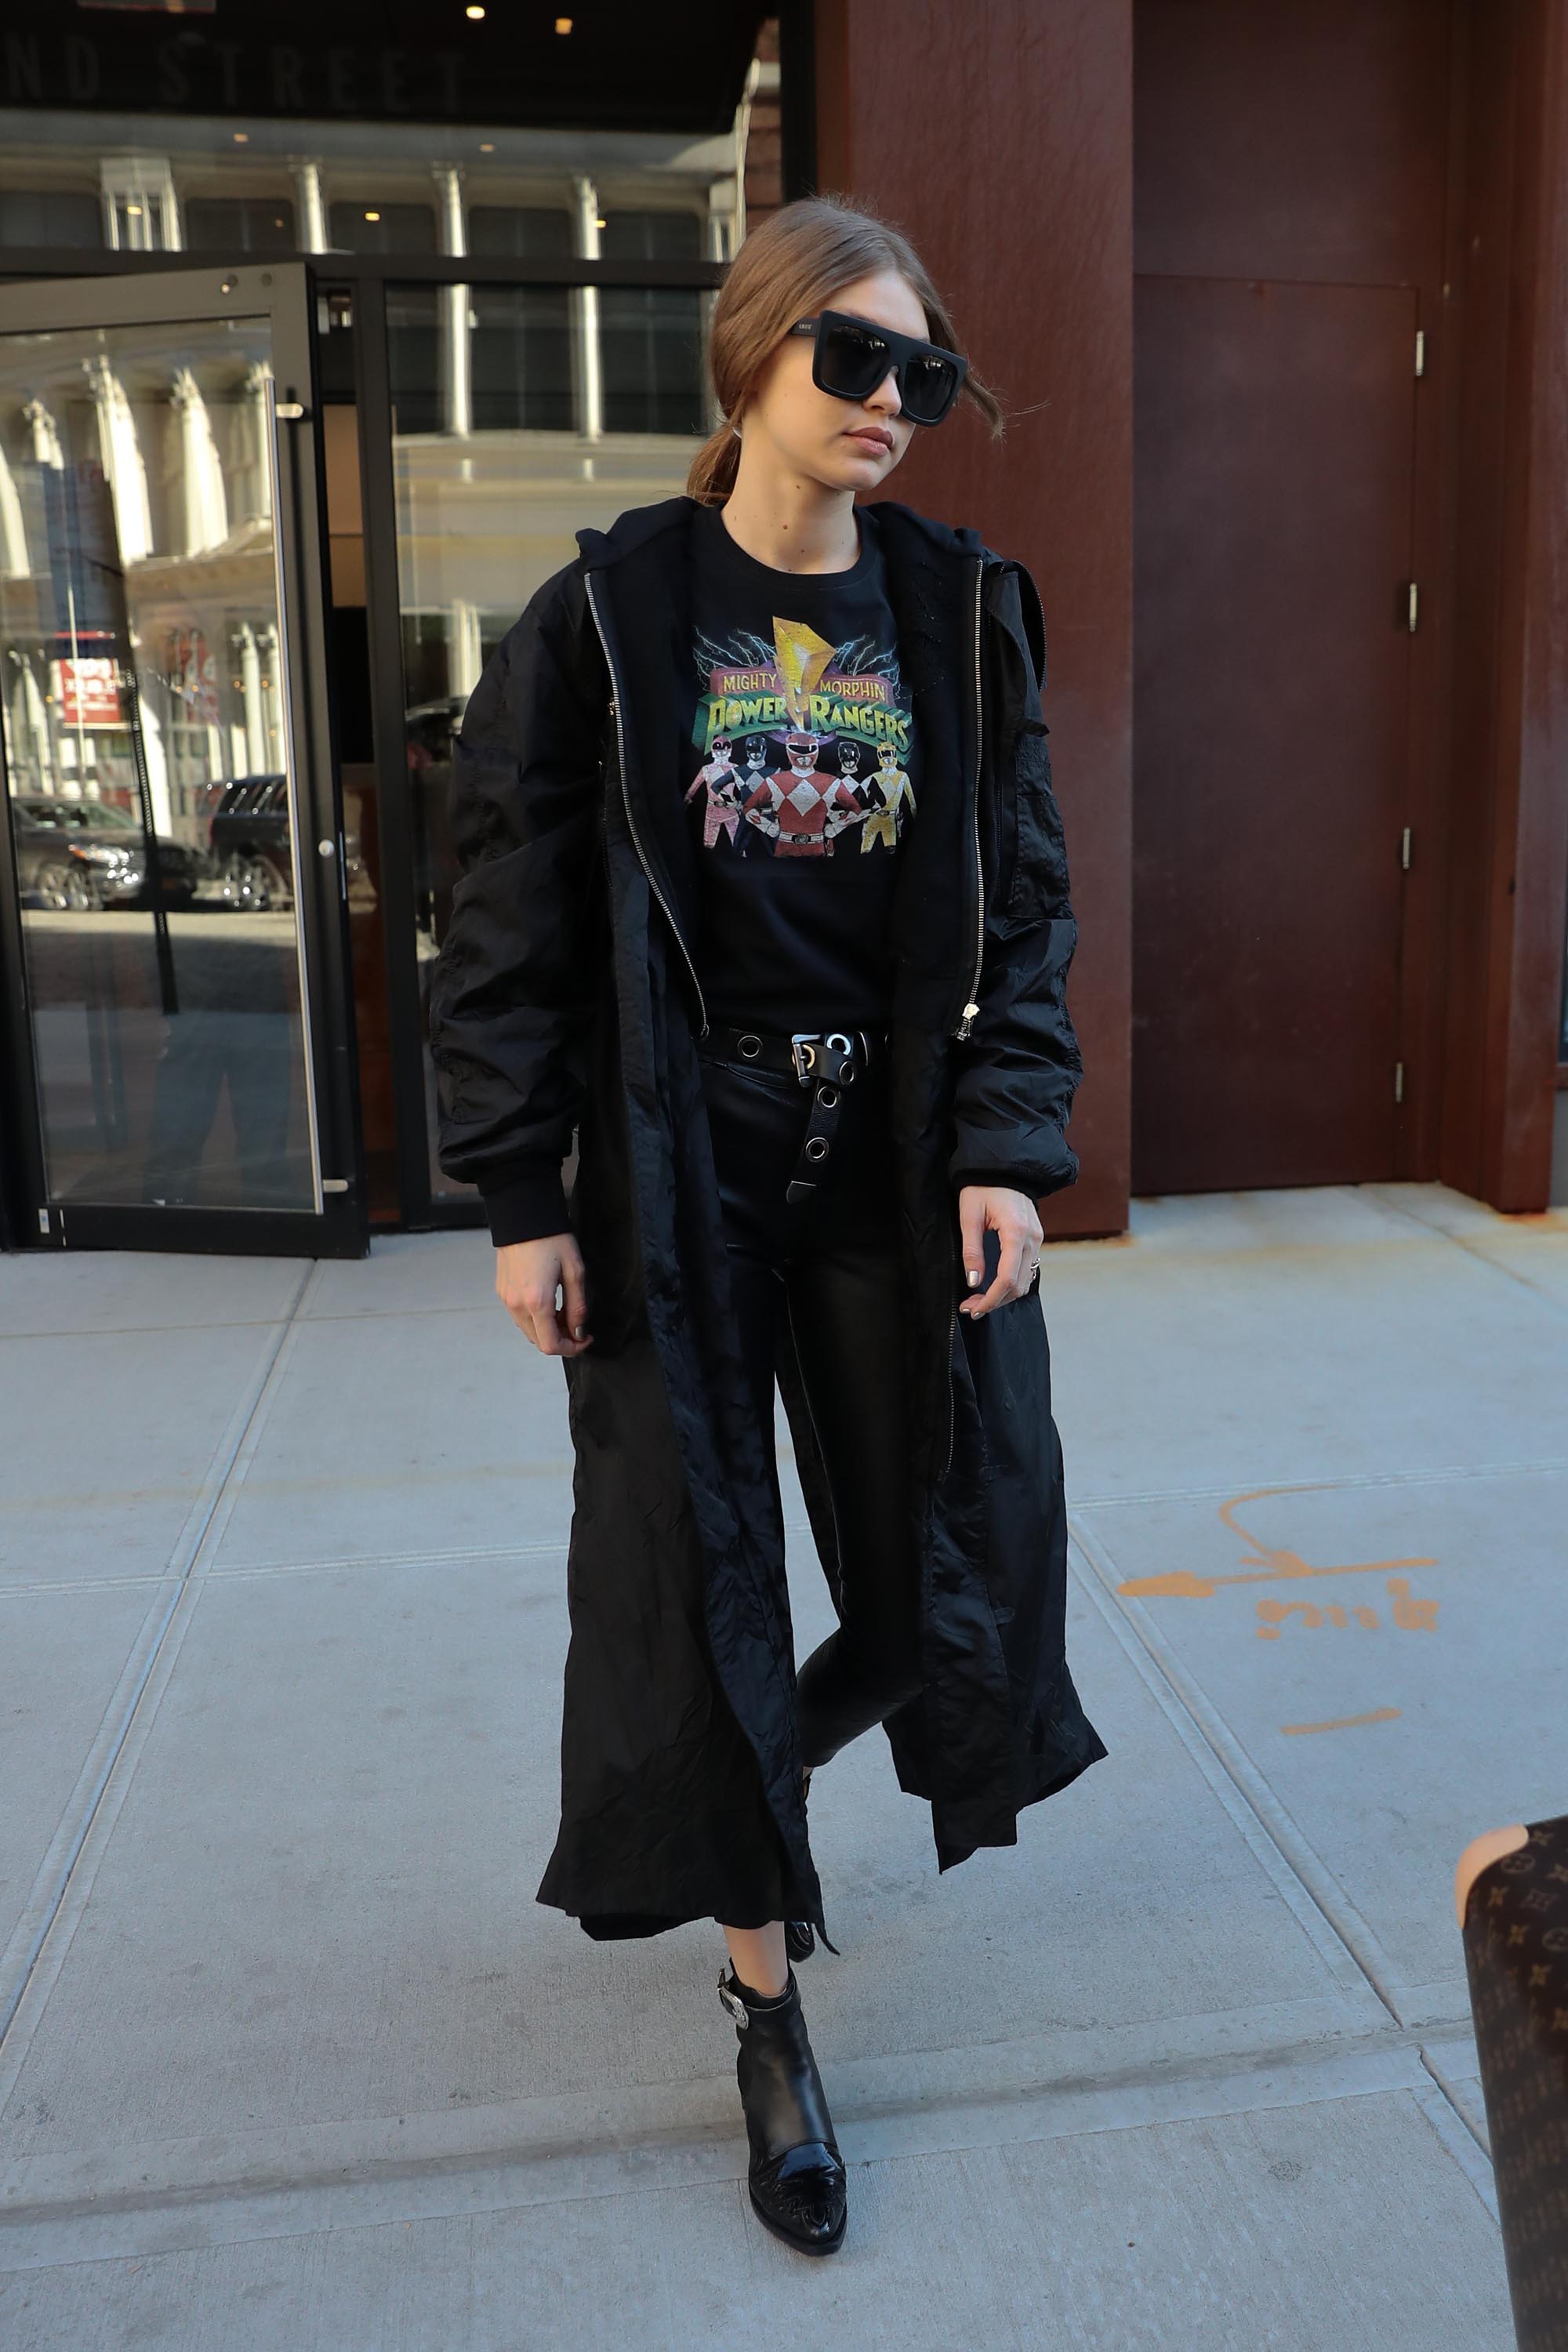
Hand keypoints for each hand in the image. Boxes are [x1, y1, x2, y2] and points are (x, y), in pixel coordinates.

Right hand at [495, 1233, 592, 1356]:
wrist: (523, 1216)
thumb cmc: (552, 1239)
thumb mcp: (575, 1271)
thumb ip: (578, 1307)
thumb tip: (579, 1331)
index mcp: (537, 1302)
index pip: (551, 1345)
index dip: (572, 1349)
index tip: (586, 1338)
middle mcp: (517, 1305)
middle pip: (539, 1342)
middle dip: (561, 1339)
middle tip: (577, 1324)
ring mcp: (506, 1299)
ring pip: (528, 1331)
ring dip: (547, 1329)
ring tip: (563, 1310)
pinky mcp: (502, 1291)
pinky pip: (519, 1316)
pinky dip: (535, 1318)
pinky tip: (547, 1301)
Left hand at [957, 1184, 1043, 1316]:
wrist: (1003, 1166)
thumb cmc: (982, 1186)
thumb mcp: (969, 1216)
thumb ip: (972, 1251)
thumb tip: (973, 1282)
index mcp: (1016, 1231)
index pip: (1007, 1278)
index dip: (991, 1299)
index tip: (974, 1308)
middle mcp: (1033, 1238)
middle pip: (1019, 1285)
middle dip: (995, 1301)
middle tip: (971, 1307)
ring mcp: (1038, 1238)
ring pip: (1025, 1280)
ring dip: (1003, 1294)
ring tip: (979, 1299)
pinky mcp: (1035, 1238)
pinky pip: (1027, 1269)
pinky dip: (1011, 1283)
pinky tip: (993, 1285)